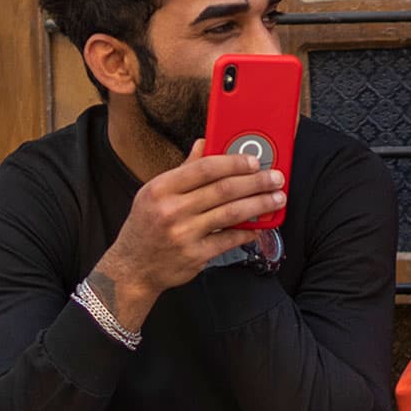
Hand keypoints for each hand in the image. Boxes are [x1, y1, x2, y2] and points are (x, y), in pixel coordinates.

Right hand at [88, 140, 286, 329]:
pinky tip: (259, 226)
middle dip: (256, 182)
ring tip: (277, 199)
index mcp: (161, 188)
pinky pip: (228, 239)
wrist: (133, 268)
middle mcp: (171, 210)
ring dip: (259, 205)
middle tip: (275, 178)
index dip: (234, 162)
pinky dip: (247, 232)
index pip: (204, 168)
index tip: (254, 161)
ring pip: (231, 213)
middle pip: (223, 189)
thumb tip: (205, 143)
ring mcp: (183, 234)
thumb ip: (184, 170)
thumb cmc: (146, 226)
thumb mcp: (155, 193)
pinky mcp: (195, 255)